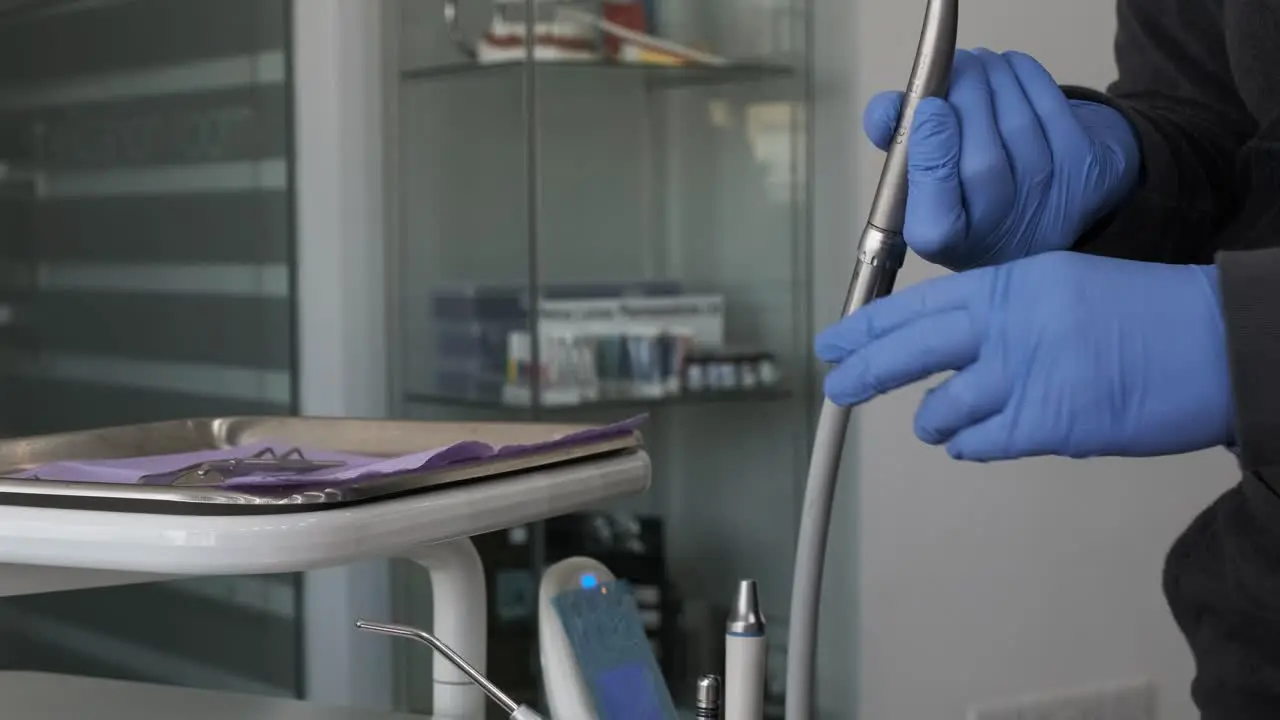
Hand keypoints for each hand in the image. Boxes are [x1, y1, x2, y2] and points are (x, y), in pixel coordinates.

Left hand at [815, 251, 1233, 460]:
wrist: (1222, 343)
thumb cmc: (1151, 317)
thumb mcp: (1065, 288)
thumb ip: (1006, 314)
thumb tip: (955, 354)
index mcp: (1014, 281)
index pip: (921, 304)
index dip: (870, 326)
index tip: (836, 340)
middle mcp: (1010, 322)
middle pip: (910, 349)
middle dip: (864, 371)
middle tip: (836, 387)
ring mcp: (1026, 373)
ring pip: (942, 407)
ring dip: (935, 418)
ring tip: (940, 420)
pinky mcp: (1047, 422)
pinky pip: (978, 442)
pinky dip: (968, 444)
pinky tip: (970, 439)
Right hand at [864, 49, 1140, 269]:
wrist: (1036, 211)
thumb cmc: (962, 191)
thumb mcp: (917, 180)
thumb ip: (895, 142)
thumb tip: (885, 109)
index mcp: (946, 240)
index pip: (936, 216)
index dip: (933, 156)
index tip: (930, 107)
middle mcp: (1000, 229)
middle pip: (983, 160)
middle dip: (966, 96)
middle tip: (954, 65)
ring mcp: (1048, 200)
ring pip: (1017, 124)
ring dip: (993, 77)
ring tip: (975, 64)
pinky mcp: (1083, 167)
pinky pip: (1049, 107)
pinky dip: (1024, 75)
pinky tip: (1007, 69)